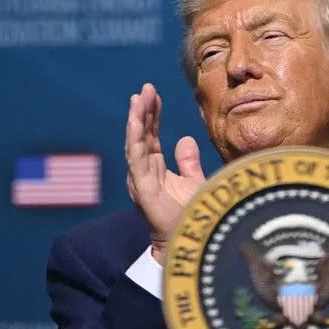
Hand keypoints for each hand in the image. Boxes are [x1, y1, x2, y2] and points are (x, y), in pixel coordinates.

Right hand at [125, 83, 205, 263]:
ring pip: (135, 143)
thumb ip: (188, 161)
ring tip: (139, 97)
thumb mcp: (193, 181)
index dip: (152, 115)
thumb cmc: (190, 214)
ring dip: (136, 119)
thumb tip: (185, 139)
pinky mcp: (142, 187)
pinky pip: (135, 157)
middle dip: (143, 111)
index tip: (155, 94)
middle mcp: (144, 172)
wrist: (189, 240)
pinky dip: (135, 137)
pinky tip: (136, 120)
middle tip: (146, 88)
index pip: (151, 136)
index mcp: (155, 169)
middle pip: (141, 135)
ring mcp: (140, 179)